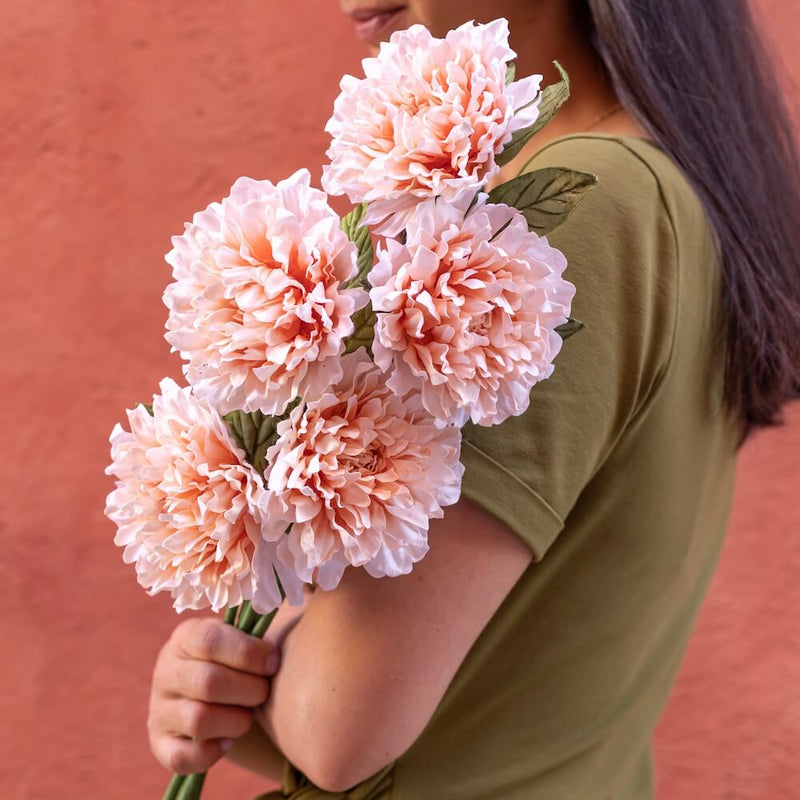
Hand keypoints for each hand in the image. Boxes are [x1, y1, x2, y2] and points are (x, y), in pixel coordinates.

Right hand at [148, 617, 278, 774]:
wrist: (225, 699)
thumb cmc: (246, 662)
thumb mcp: (251, 636)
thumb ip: (271, 614)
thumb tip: (310, 586)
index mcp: (188, 636)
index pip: (210, 641)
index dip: (248, 654)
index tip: (274, 662)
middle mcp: (167, 669)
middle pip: (208, 682)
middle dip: (249, 690)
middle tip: (265, 692)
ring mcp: (160, 708)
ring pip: (198, 720)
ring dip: (236, 721)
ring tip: (249, 715)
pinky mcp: (160, 744)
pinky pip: (181, 757)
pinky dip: (212, 752)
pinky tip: (230, 739)